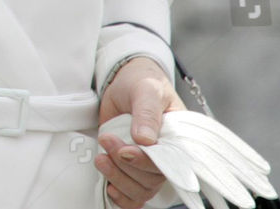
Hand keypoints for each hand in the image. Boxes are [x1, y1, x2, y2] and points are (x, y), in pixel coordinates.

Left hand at [95, 57, 186, 207]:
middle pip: (151, 180)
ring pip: (141, 189)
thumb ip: (147, 112)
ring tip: (101, 158)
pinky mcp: (132, 168)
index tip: (124, 151)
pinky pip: (133, 195)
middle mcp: (167, 156)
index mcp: (178, 139)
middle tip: (107, 141)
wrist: (125, 82)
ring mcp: (148, 164)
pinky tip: (109, 187)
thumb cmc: (142, 83)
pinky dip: (121, 196)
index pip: (169, 163)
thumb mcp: (146, 90)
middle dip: (124, 165)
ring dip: (118, 178)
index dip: (144, 162)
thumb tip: (146, 139)